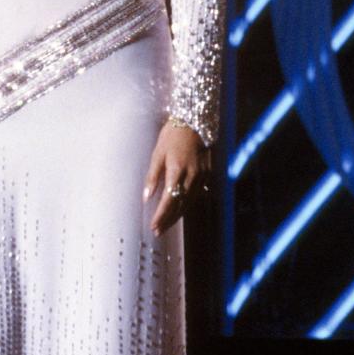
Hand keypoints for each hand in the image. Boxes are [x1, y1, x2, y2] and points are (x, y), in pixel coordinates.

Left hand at [143, 120, 210, 236]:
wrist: (193, 123)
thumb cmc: (172, 136)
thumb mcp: (157, 153)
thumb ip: (152, 177)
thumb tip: (146, 197)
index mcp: (178, 170)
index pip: (169, 200)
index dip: (161, 216)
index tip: (153, 226)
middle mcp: (192, 176)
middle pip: (180, 205)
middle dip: (168, 220)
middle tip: (158, 231)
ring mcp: (202, 176)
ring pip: (189, 202)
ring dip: (177, 215)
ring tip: (166, 225)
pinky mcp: (207, 174)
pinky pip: (196, 195)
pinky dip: (186, 205)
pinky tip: (179, 211)